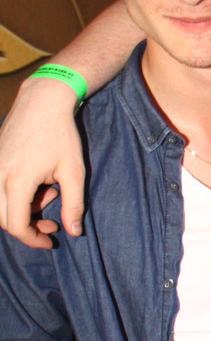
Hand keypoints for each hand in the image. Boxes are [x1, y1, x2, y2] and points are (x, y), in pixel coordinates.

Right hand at [0, 76, 84, 246]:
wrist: (42, 101)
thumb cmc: (61, 135)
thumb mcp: (73, 171)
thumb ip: (73, 204)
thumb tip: (74, 233)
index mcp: (17, 181)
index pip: (16, 225)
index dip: (33, 239)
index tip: (50, 239)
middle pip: (4, 219)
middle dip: (28, 226)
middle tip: (52, 221)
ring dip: (21, 209)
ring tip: (48, 194)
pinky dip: (15, 194)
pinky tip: (39, 182)